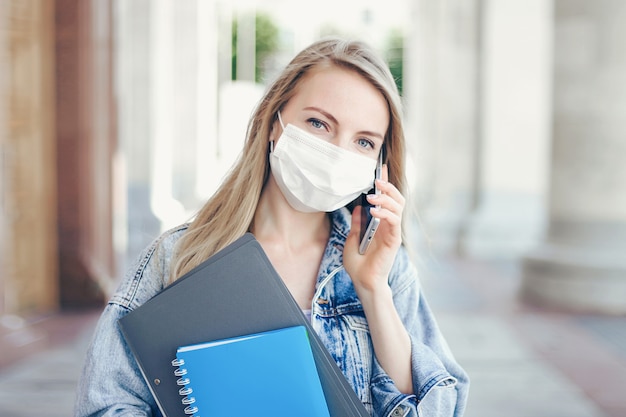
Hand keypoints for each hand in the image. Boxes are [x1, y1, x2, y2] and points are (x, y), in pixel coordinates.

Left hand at [343, 165, 404, 293]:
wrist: (362, 281)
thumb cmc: (358, 263)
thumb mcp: (352, 238)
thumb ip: (357, 223)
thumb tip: (357, 207)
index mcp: (380, 222)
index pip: (386, 199)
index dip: (385, 183)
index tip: (380, 168)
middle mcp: (389, 225)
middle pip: (396, 199)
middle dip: (388, 187)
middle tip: (376, 180)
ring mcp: (393, 231)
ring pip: (398, 207)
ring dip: (386, 198)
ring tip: (373, 196)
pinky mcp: (394, 240)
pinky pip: (394, 221)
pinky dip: (385, 213)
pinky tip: (374, 211)